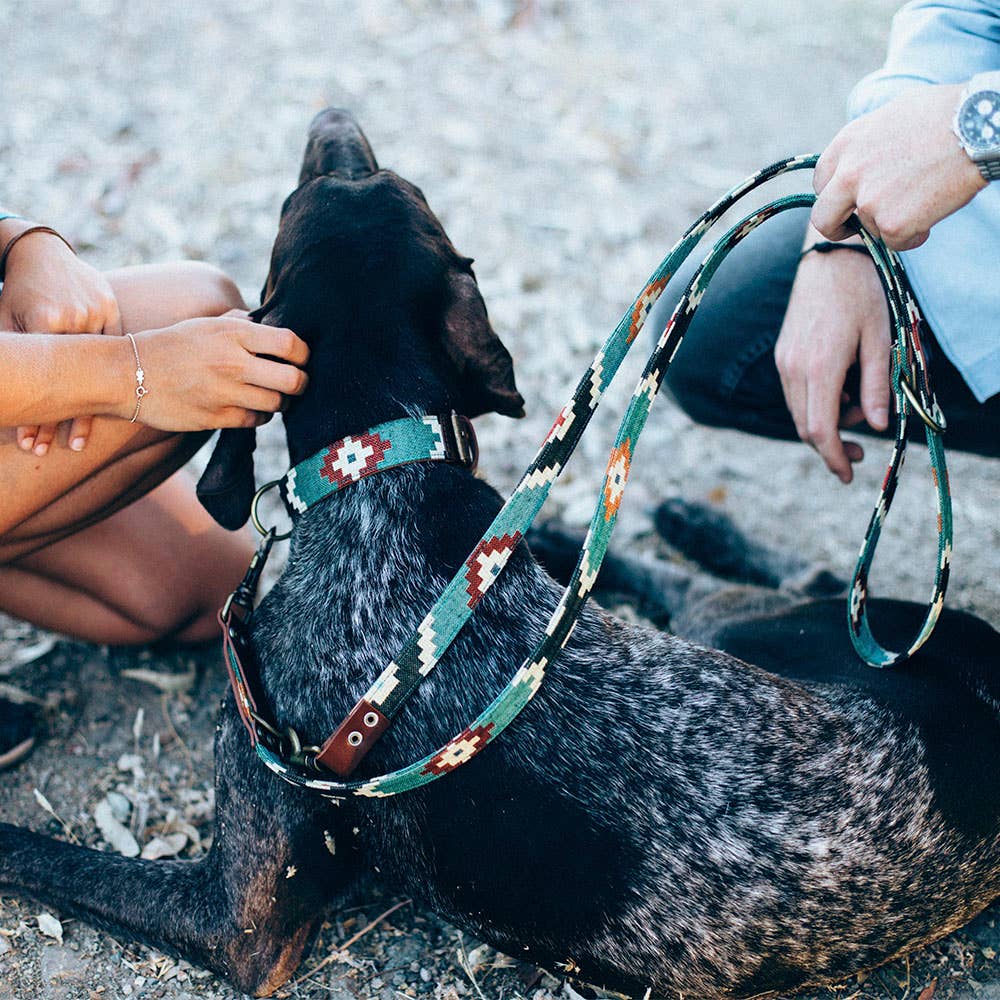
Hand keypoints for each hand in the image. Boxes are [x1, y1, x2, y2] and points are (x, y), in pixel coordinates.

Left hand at [0, 228, 121, 455]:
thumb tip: (3, 396)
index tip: (30, 444)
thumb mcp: (2, 320)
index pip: (44, 378)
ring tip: (81, 440)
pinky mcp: (114, 311)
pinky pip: (117, 352)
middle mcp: (77, 318)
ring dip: (93, 405)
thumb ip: (10, 356)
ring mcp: (99, 314)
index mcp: (45, 320)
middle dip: (66, 419)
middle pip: (74, 380)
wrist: (41, 252)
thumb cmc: (15, 292)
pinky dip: (114, 378)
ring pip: (99, 370)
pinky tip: (112, 405)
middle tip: (61, 450)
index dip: (37, 414)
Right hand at [123, 316, 308, 429]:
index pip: (291, 344)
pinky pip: (255, 421)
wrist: (128, 373)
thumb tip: (269, 324)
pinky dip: (259, 416)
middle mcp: (233, 362)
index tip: (300, 358)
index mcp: (233, 333)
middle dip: (301, 383)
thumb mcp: (206, 324)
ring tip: (270, 395)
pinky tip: (250, 407)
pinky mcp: (216, 417)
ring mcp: (225, 392)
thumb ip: (241, 324)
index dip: (304, 354)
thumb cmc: (171, 345)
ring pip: (278, 405)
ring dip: (280, 402)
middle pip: (294, 380)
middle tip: (295, 382)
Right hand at [774, 230, 890, 482]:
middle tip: (862, 449)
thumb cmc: (863, 294)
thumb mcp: (880, 340)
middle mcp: (793, 369)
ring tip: (857, 401)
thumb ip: (878, 386)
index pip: (820, 430)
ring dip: (826, 422)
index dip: (834, 458)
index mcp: (820, 367)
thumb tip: (879, 425)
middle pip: (805, 427)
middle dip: (832, 445)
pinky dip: (817, 404)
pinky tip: (840, 387)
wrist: (831, 258)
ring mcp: (783, 362)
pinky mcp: (782, 356)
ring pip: (799, 413)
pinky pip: (795, 395)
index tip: (849, 474)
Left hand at [812, 84, 986, 250]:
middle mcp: (848, 174)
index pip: (821, 182)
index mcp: (846, 144)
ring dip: (892, 223)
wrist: (977, 128)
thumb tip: (859, 159)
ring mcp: (867, 201)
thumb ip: (866, 144)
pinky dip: (913, 236)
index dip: (835, 195)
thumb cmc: (944, 114)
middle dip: (837, 228)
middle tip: (853, 230)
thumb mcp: (891, 115)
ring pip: (869, 229)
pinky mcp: (890, 224)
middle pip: (823, 218)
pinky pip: (895, 243)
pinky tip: (931, 214)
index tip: (847, 202)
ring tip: (923, 199)